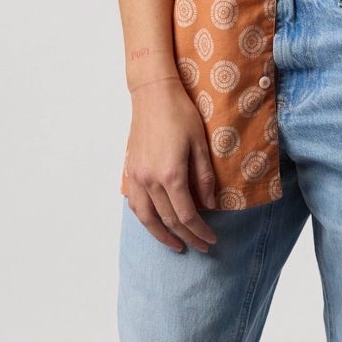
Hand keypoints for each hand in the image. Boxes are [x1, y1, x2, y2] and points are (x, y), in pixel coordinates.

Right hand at [124, 78, 218, 251]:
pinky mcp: (130, 171)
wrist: (152, 95)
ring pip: (146, 218)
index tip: (211, 240)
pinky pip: (135, 205)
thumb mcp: (200, 144)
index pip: (187, 215)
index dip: (200, 231)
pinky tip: (155, 223)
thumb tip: (208, 206)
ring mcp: (136, 177)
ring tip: (176, 244)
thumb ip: (204, 178)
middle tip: (201, 247)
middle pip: (168, 220)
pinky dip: (146, 219)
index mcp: (171, 174)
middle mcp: (150, 180)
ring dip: (162, 235)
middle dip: (186, 237)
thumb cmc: (180, 114)